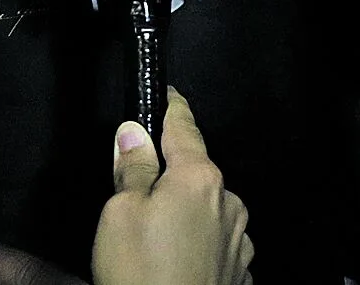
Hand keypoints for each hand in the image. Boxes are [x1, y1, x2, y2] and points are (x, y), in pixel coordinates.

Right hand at [93, 91, 251, 284]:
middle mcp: (228, 202)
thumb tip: (134, 133)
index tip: (167, 93)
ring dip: (184, 213)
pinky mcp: (238, 272)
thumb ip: (132, 168)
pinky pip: (214, 243)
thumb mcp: (120, 213)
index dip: (171, 106)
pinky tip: (172, 262)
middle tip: (136, 193)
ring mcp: (239, 241)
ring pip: (206, 209)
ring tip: (150, 240)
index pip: (184, 126)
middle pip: (195, 172)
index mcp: (199, 178)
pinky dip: (195, 244)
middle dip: (170, 174)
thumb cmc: (141, 274)